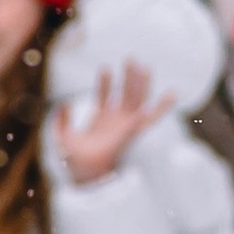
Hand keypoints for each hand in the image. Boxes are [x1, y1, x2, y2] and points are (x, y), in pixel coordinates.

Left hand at [53, 61, 171, 185]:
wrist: (84, 175)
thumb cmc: (73, 161)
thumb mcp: (61, 138)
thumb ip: (60, 121)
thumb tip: (63, 105)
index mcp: (100, 121)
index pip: (105, 97)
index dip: (105, 83)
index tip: (105, 68)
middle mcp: (115, 121)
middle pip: (125, 94)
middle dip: (128, 77)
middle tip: (131, 58)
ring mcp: (124, 126)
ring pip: (136, 100)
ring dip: (139, 83)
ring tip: (141, 64)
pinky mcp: (132, 131)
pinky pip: (151, 118)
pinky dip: (162, 107)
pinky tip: (172, 94)